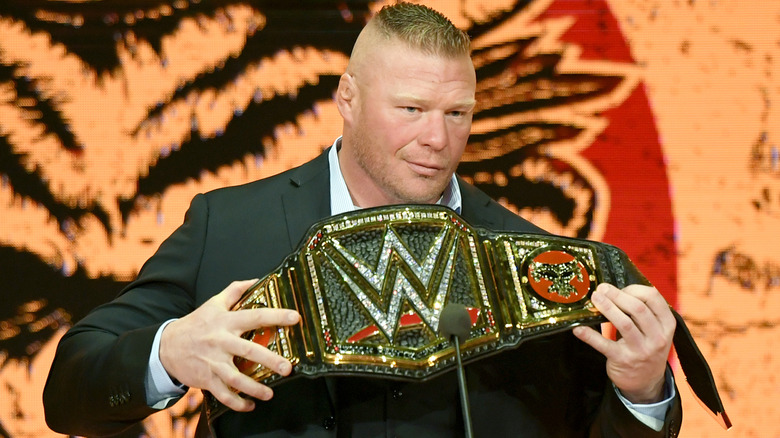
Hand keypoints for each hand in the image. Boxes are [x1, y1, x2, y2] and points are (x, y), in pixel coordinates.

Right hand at [159, 279, 300, 411]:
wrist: (166, 346)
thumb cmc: (195, 324)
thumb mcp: (213, 303)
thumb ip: (235, 290)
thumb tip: (255, 280)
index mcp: (226, 322)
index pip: (255, 316)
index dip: (276, 316)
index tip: (295, 317)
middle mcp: (221, 342)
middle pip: (249, 350)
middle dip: (270, 360)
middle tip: (287, 368)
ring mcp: (213, 362)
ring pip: (236, 378)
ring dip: (255, 388)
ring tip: (270, 394)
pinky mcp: (206, 379)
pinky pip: (224, 394)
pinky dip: (237, 403)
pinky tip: (250, 405)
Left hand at [572, 283, 674, 403]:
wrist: (646, 382)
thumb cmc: (646, 347)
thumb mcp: (654, 330)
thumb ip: (641, 312)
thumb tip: (613, 290)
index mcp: (666, 324)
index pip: (653, 298)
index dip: (634, 289)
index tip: (620, 288)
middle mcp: (657, 337)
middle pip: (638, 308)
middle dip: (617, 295)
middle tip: (602, 289)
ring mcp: (641, 350)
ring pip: (624, 323)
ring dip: (606, 307)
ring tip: (595, 298)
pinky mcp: (623, 360)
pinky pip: (604, 344)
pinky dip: (589, 335)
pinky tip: (577, 328)